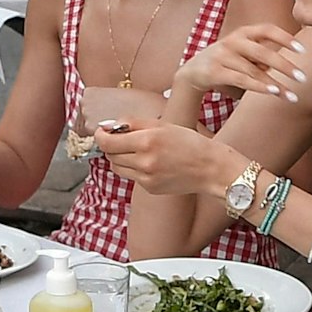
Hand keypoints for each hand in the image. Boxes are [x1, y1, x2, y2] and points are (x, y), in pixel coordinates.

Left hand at [97, 114, 240, 197]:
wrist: (210, 168)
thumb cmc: (189, 142)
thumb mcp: (162, 124)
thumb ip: (133, 123)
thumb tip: (108, 126)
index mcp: (147, 141)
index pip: (108, 142)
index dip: (101, 135)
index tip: (103, 131)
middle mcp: (144, 162)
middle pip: (110, 155)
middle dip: (112, 146)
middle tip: (121, 138)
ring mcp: (146, 178)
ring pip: (117, 167)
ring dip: (120, 158)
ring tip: (136, 150)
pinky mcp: (149, 188)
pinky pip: (132, 176)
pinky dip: (135, 168)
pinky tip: (151, 162)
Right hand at [175, 22, 309, 103]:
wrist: (193, 72)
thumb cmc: (228, 63)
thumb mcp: (246, 55)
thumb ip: (265, 57)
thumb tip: (291, 66)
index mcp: (244, 33)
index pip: (268, 29)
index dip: (286, 38)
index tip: (303, 50)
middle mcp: (234, 41)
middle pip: (263, 52)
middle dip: (285, 66)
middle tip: (302, 78)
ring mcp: (222, 55)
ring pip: (253, 70)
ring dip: (275, 84)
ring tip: (291, 95)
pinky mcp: (214, 71)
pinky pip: (241, 79)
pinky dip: (258, 87)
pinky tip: (273, 92)